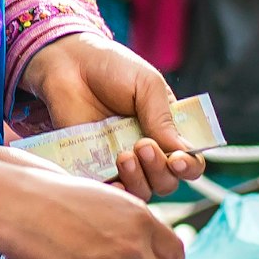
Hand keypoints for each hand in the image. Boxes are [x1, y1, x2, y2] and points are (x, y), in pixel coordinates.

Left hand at [19, 32, 201, 195]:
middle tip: (143, 145)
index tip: (179, 160)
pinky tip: (114, 183)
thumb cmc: (112, 68)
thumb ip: (163, 118)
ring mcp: (122, 161)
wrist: (69, 64)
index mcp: (167, 130)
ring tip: (124, 155)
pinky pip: (111, 193)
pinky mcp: (95, 168)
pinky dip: (117, 194)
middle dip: (161, 170)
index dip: (189, 166)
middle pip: (168, 181)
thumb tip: (183, 151)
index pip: (188, 160)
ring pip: (143, 191)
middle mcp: (148, 150)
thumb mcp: (146, 85)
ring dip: (140, 180)